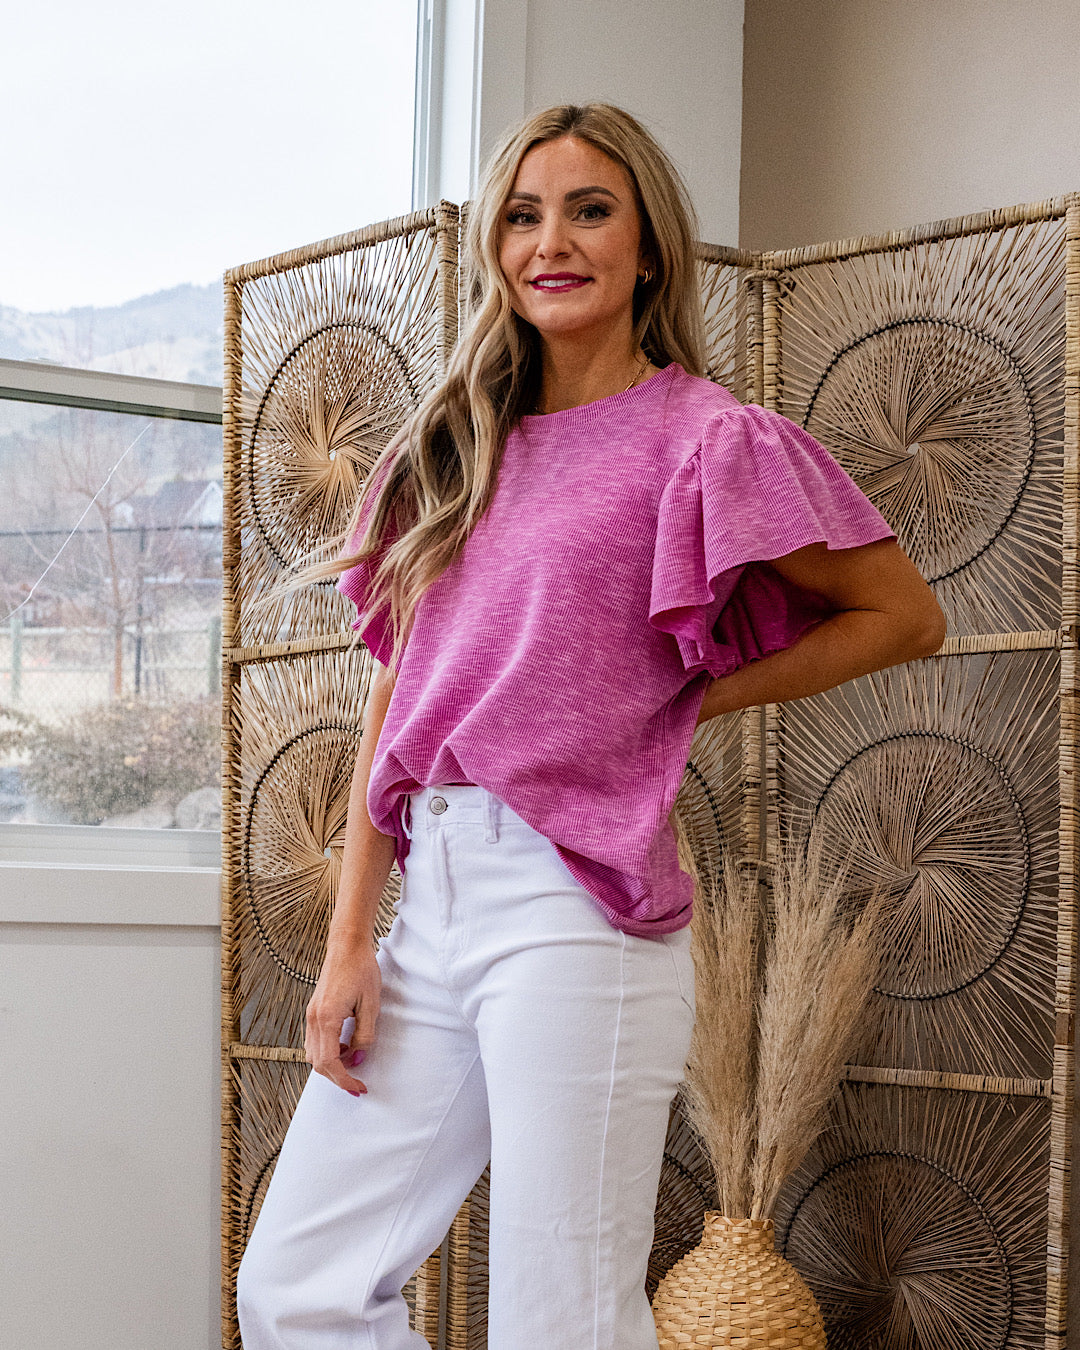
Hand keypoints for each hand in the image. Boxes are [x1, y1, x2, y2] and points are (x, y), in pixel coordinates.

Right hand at [304, 942, 381, 1094]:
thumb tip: (359, 1058)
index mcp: (327, 1018)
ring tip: (353, 1064)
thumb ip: (365, 1035)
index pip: (330, 1062)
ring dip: (331, 1065)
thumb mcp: (371, 1005)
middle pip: (318, 1063)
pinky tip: (344, 1047)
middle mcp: (314, 1019)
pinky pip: (315, 1041)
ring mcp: (311, 1015)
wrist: (347, 946)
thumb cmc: (361, 969)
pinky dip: (327, 1051)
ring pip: (313, 1053)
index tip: (358, 1087)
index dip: (344, 1079)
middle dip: (337, 1077)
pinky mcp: (314, 1011)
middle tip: (357, 1084)